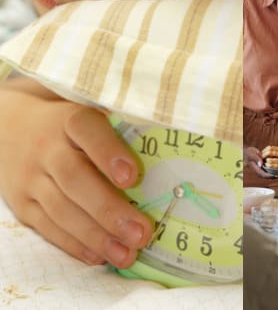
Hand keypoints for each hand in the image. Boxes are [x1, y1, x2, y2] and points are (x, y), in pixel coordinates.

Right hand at [0, 96, 152, 267]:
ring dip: (96, 236)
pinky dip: (74, 244)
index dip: (109, 153)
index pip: (88, 131)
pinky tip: (99, 256)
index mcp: (71, 120)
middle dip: (109, 210)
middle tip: (141, 233)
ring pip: (61, 209)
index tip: (132, 177)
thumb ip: (123, 129)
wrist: (12, 129)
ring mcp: (31, 177)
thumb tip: (170, 155)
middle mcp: (47, 148)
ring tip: (127, 254)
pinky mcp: (22, 203)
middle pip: (75, 179)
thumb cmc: (72, 126)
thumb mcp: (92, 114)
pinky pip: (47, 227)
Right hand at [244, 146, 277, 178]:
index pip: (264, 175)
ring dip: (277, 170)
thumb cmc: (248, 154)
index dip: (271, 176)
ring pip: (271, 171)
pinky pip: (271, 166)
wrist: (246, 152)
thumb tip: (261, 164)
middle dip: (276, 174)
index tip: (277, 175)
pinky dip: (276, 165)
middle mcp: (260, 170)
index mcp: (256, 170)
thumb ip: (256, 159)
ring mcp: (263, 168)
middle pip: (269, 175)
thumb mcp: (251, 155)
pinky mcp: (265, 165)